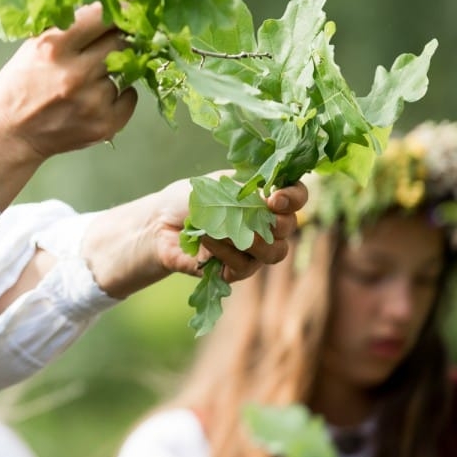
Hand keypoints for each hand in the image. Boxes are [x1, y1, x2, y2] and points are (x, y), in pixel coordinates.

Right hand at [0, 2, 137, 209]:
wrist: (9, 132)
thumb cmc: (20, 83)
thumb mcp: (34, 45)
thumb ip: (68, 26)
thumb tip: (108, 4)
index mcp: (55, 47)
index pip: (102, 16)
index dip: (118, 10)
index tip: (127, 8)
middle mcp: (76, 73)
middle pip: (121, 41)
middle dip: (118, 39)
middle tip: (111, 43)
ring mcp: (93, 101)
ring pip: (125, 70)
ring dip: (112, 70)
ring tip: (89, 80)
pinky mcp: (105, 124)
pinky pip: (130, 96)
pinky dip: (119, 95)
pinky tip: (97, 97)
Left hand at [82, 175, 306, 298]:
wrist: (159, 223)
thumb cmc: (189, 198)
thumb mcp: (217, 186)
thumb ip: (247, 191)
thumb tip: (270, 201)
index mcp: (265, 197)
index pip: (297, 195)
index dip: (295, 196)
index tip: (277, 197)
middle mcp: (267, 224)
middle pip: (290, 227)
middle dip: (274, 222)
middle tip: (251, 214)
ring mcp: (254, 250)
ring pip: (274, 252)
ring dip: (250, 239)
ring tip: (221, 229)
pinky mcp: (236, 271)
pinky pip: (245, 267)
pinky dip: (226, 253)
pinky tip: (206, 241)